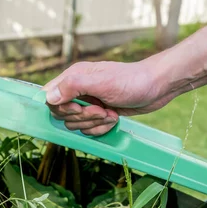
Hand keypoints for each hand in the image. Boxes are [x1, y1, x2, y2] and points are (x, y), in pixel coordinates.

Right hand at [43, 60, 169, 135]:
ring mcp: (87, 103)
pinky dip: (101, 128)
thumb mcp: (101, 82)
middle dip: (82, 117)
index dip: (60, 108)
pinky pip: (88, 130)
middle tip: (101, 110)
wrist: (157, 87)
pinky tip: (113, 118)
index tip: (78, 108)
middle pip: (62, 115)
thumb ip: (73, 86)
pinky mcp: (97, 114)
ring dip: (94, 123)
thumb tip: (49, 97)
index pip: (49, 97)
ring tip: (110, 113)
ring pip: (75, 125)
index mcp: (73, 77)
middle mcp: (77, 90)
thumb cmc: (132, 80)